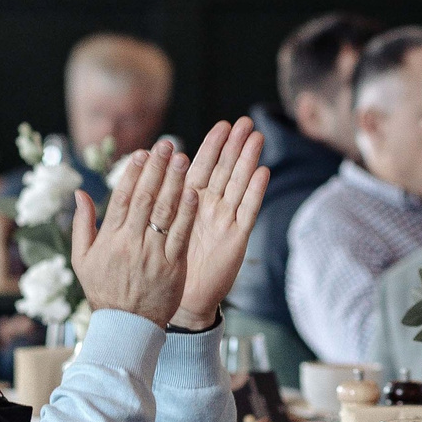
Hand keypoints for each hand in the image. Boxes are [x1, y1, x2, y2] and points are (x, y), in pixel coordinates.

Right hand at [73, 141, 195, 326]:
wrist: (127, 326)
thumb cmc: (103, 291)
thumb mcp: (82, 259)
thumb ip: (83, 225)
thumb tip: (80, 193)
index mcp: (110, 239)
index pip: (123, 197)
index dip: (134, 172)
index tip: (142, 152)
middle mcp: (132, 243)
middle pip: (147, 198)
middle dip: (157, 169)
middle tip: (167, 145)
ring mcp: (154, 254)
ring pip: (166, 212)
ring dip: (175, 183)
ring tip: (183, 159)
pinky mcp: (173, 267)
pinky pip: (181, 234)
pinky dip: (187, 212)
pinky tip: (194, 192)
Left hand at [170, 117, 270, 329]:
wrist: (183, 298)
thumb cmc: (169, 262)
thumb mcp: (159, 225)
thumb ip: (160, 197)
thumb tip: (160, 166)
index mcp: (191, 202)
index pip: (203, 166)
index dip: (213, 146)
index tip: (222, 124)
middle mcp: (211, 207)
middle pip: (225, 170)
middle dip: (235, 146)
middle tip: (246, 122)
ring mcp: (226, 221)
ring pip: (238, 184)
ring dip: (248, 161)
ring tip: (257, 137)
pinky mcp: (237, 238)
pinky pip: (247, 211)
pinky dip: (254, 192)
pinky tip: (262, 172)